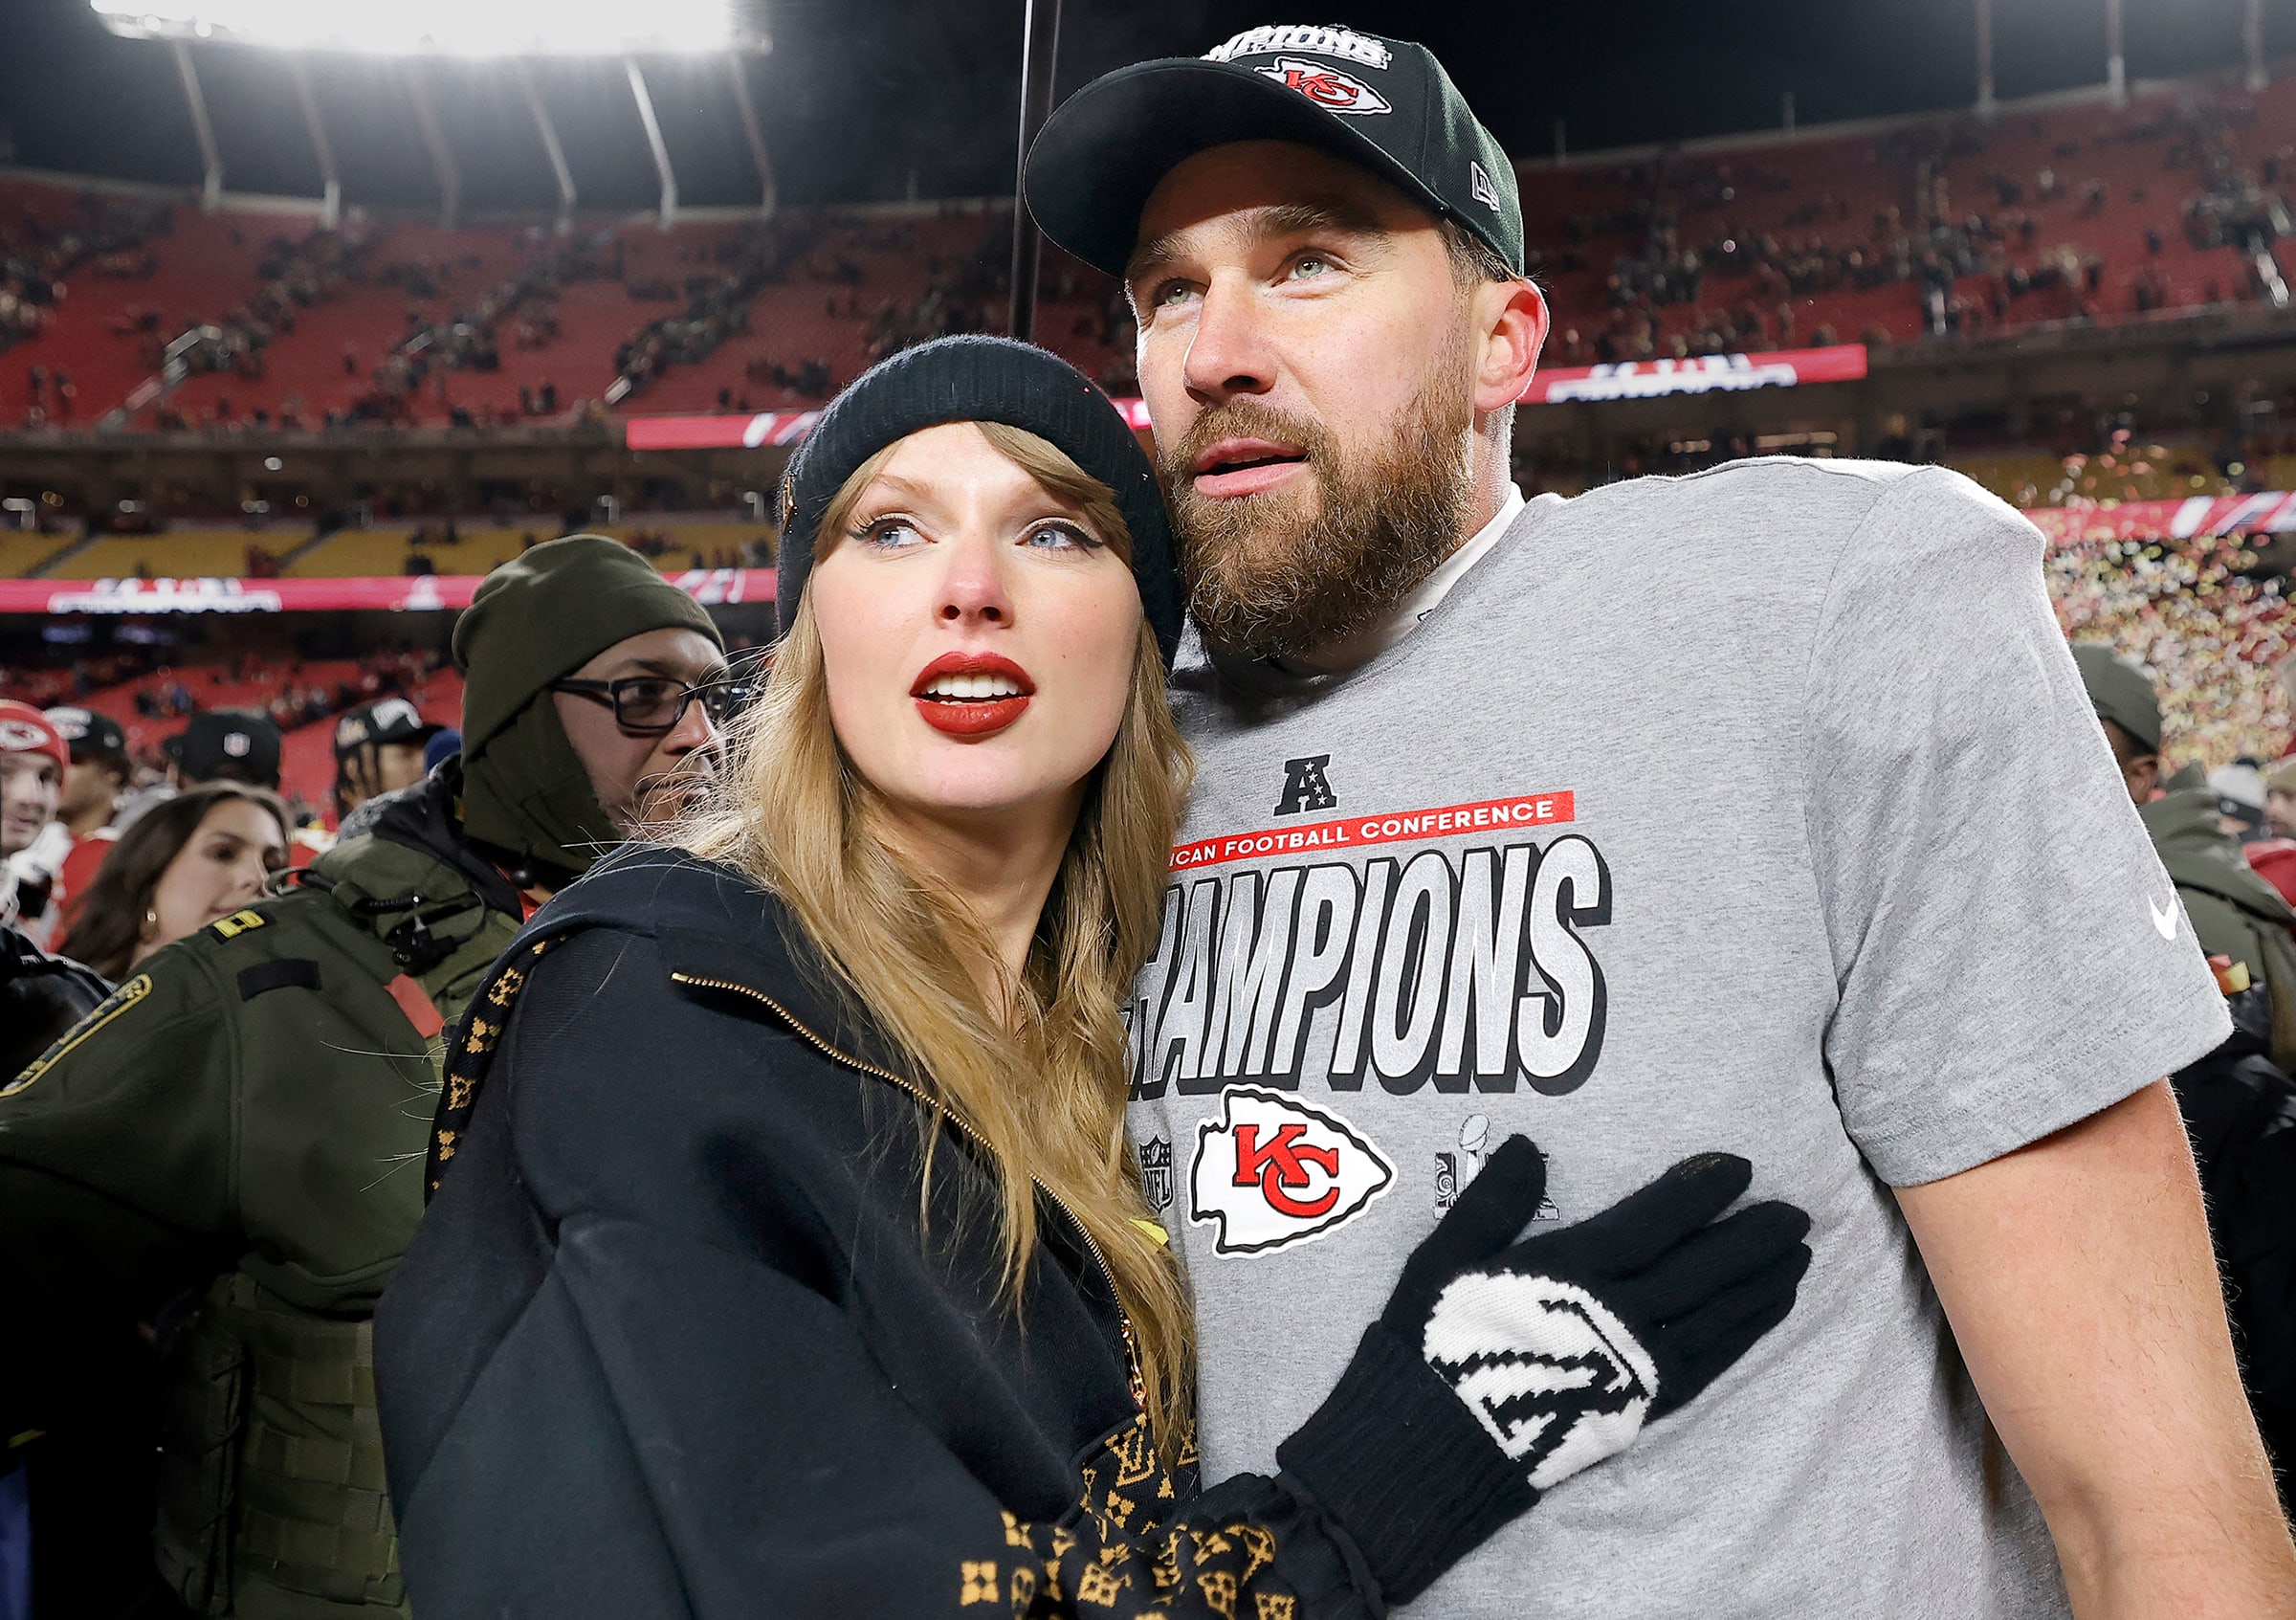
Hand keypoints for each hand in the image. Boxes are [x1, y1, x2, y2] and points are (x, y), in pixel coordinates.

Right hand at [1276, 1137, 1810, 1605]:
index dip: (1700, 1191)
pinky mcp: (1636, 1406)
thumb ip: (1492, 1202)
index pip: (1653, 1221)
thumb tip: (1528, 1144)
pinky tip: (1767, 1314)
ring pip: (1715, 1316)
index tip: (1740, 1165)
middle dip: (1752, 1239)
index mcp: (1569, 1271)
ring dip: (1761, 1284)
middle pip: (1701, 1270)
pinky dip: (1744, 1335)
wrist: (1431, 1446)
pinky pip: (1707, 1363)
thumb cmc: (1433, 1342)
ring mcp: (1631, 1365)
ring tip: (1799, 1258)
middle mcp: (1613, 1315)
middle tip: (1798, 1213)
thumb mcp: (1443, 1259)